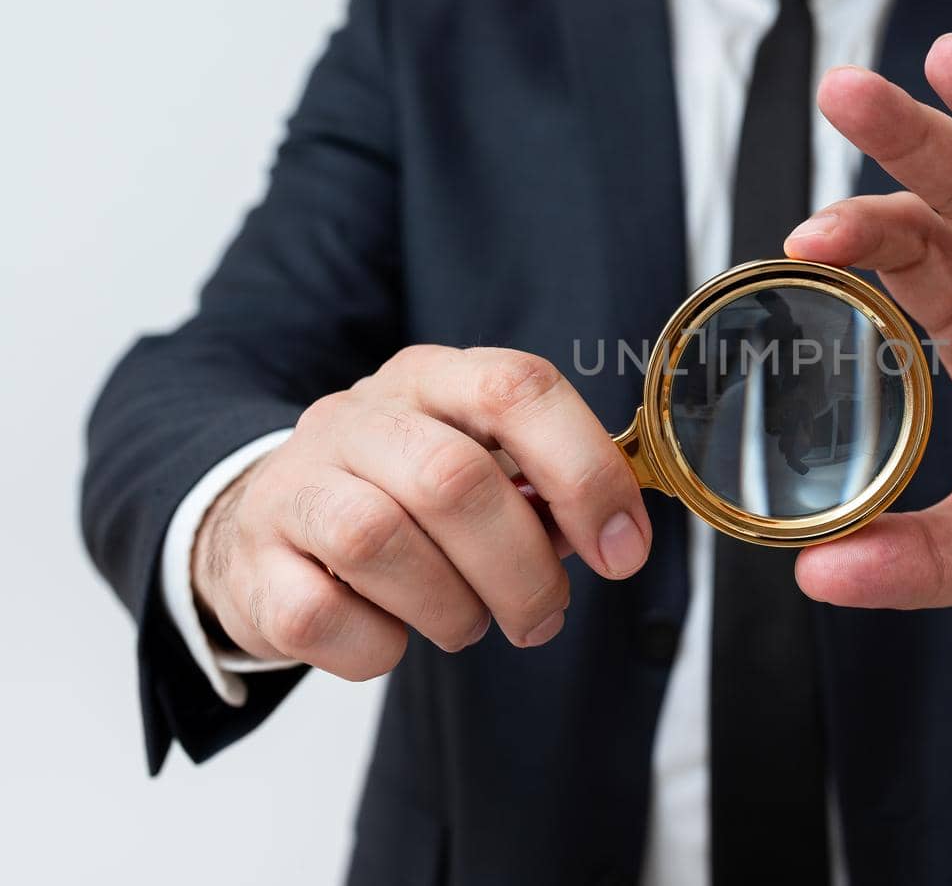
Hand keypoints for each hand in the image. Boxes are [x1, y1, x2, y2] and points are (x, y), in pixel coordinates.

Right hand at [192, 346, 650, 679]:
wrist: (260, 523)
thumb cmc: (398, 497)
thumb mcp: (475, 465)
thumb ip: (543, 492)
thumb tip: (610, 537)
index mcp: (431, 379)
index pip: (517, 389)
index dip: (585, 471)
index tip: (623, 549)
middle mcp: (357, 418)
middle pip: (453, 478)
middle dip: (521, 568)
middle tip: (541, 615)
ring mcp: (294, 485)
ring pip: (379, 541)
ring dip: (450, 608)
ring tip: (464, 623)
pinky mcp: (252, 563)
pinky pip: (318, 615)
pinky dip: (376, 647)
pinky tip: (390, 636)